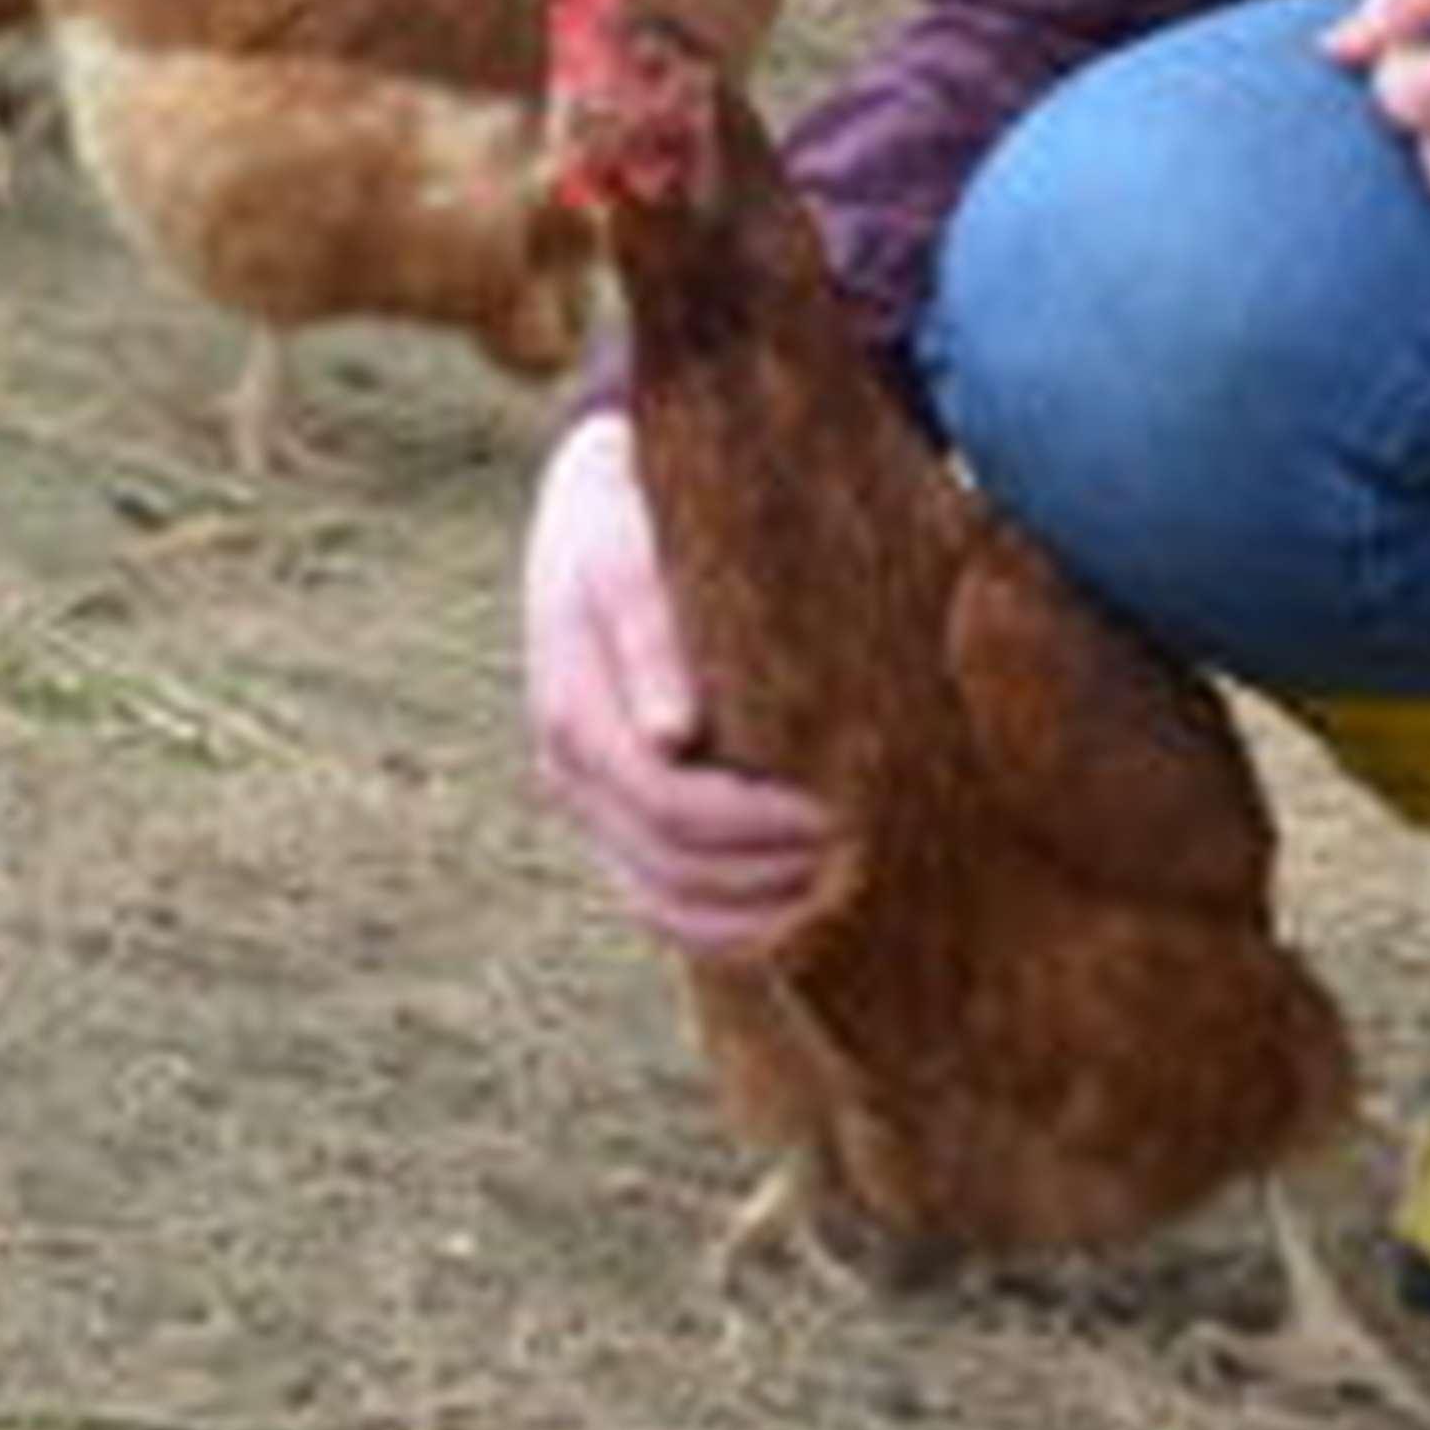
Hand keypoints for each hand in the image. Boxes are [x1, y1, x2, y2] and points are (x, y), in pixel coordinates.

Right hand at [520, 407, 837, 955]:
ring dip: (748, 915)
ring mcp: (586, 800)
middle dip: (765, 875)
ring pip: (658, 902)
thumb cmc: (631, 517)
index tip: (837, 813)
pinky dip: (720, 925)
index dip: (754, 825)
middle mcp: (571, 771)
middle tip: (859, 857)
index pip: (668, 804)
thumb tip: (673, 735)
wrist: (593, 505)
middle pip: (668, 868)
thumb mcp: (631, 550)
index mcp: (574, 710)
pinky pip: (655, 896)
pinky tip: (790, 919)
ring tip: (837, 896)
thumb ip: (649, 633)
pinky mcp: (609, 810)